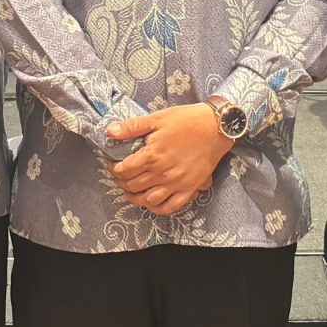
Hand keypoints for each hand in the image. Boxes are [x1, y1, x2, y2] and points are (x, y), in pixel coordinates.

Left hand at [106, 103, 236, 217]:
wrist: (216, 127)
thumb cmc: (186, 120)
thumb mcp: (157, 118)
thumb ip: (132, 127)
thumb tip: (109, 131)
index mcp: (152, 155)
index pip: (124, 170)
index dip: (114, 169)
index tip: (112, 164)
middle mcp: (163, 173)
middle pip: (133, 185)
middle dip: (121, 182)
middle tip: (119, 176)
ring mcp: (176, 183)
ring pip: (148, 200)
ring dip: (135, 197)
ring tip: (130, 190)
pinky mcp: (189, 189)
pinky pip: (170, 207)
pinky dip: (157, 208)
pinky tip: (151, 203)